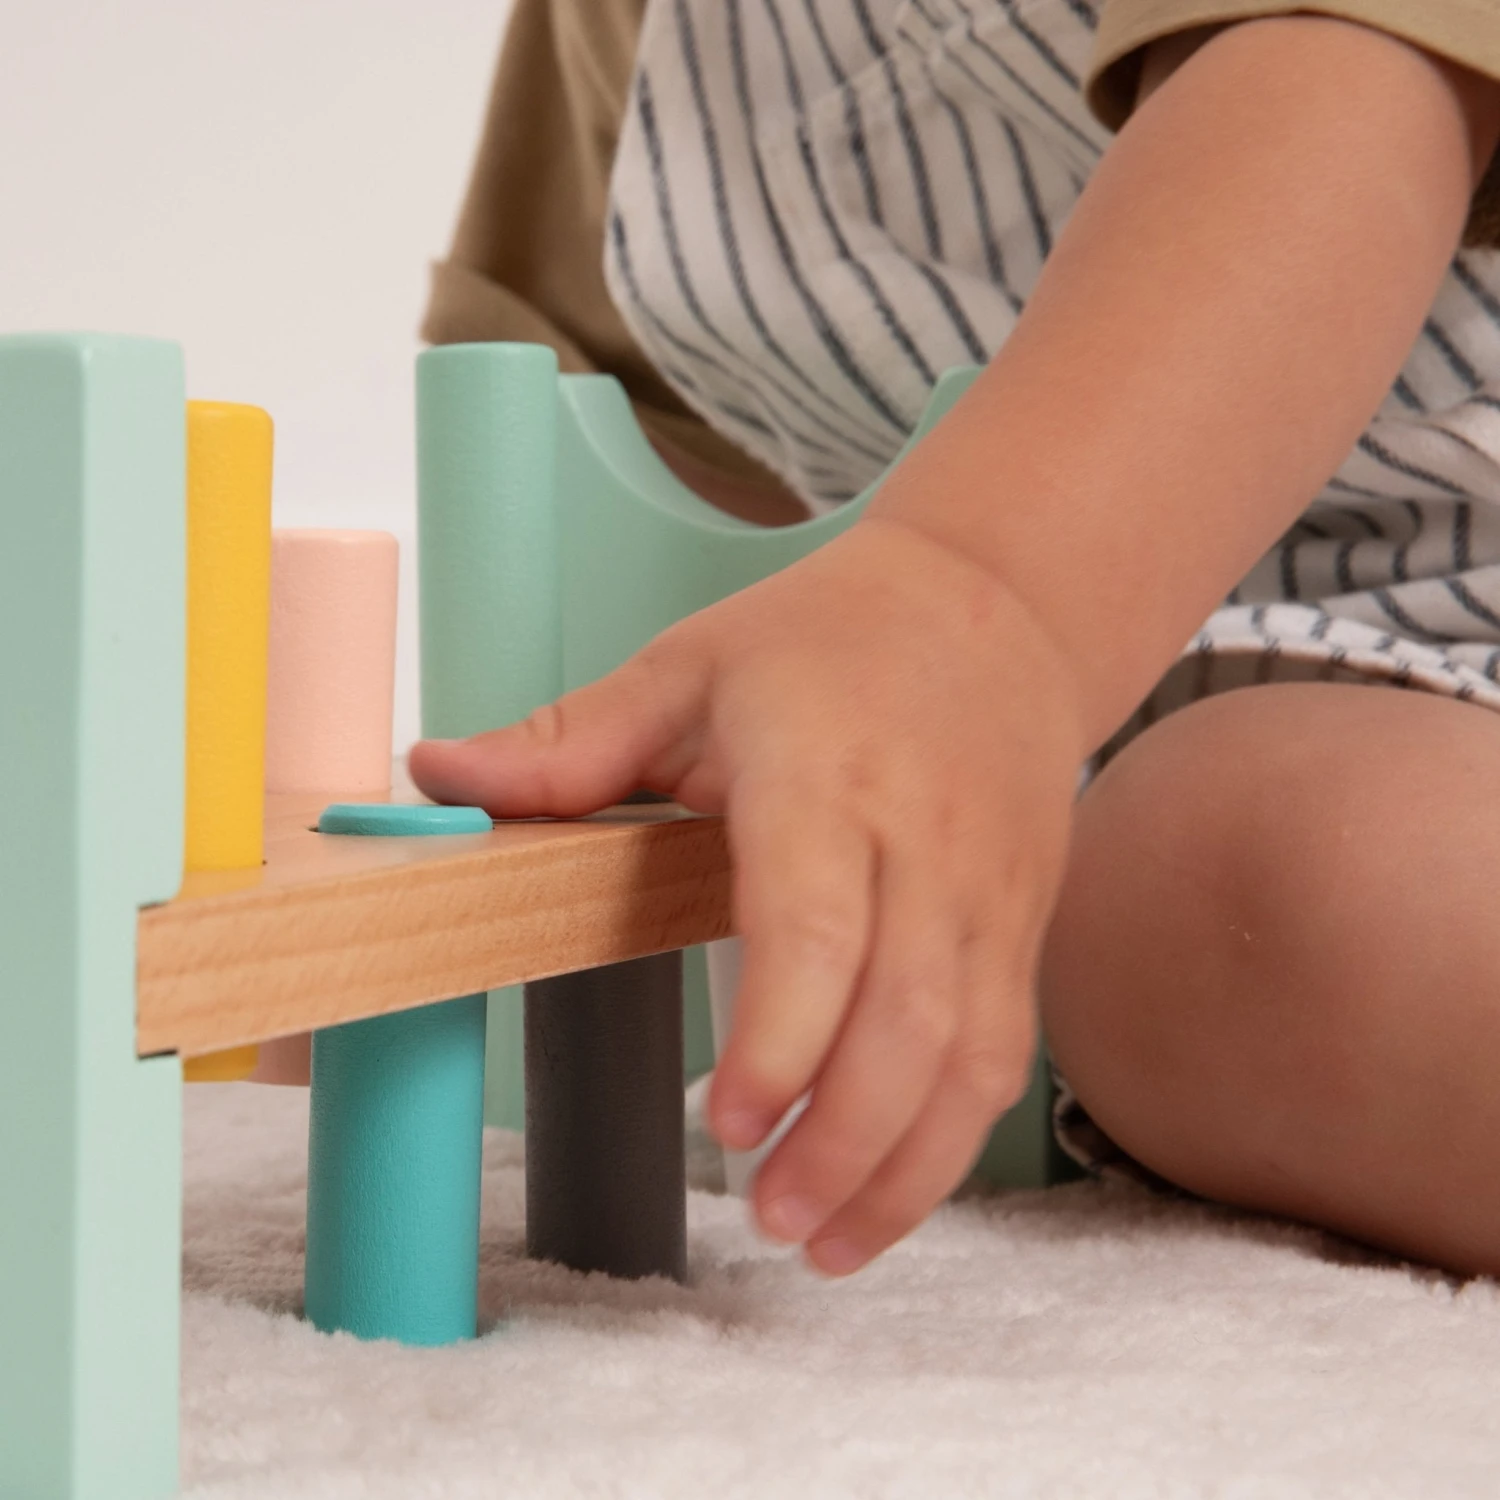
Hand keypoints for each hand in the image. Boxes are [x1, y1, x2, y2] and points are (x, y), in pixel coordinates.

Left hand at [409, 516, 1085, 1272]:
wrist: (998, 608)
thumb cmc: (831, 637)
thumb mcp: (692, 662)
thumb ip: (571, 740)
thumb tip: (433, 772)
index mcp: (825, 771)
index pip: (817, 921)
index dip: (781, 1032)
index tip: (729, 1122)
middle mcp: (924, 837)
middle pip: (907, 1013)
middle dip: (845, 1137)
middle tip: (770, 1219)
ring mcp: (989, 884)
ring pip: (971, 1048)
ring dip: (908, 1161)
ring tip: (828, 1242)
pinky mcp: (1022, 918)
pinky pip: (1004, 1042)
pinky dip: (956, 1132)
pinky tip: (895, 1185)